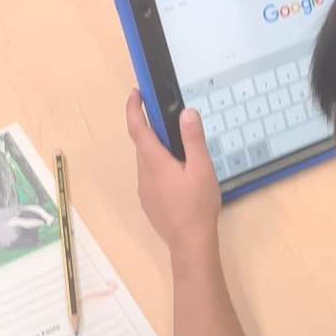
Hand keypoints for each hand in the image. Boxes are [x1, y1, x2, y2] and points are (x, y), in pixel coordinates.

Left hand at [125, 89, 220, 259]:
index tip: (136, 92)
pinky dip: (161, 167)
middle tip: (170, 118)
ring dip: (158, 150)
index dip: (134, 108)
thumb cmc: (197, 204)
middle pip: (143, 144)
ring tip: (182, 149)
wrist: (190, 243)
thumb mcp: (201, 168)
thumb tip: (186, 112)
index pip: (137, 128)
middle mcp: (144, 173)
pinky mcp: (150, 203)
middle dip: (152, 128)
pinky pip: (152, 177)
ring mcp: (145, 190)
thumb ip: (193, 139)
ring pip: (148, 162)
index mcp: (154, 161)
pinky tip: (179, 176)